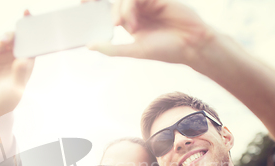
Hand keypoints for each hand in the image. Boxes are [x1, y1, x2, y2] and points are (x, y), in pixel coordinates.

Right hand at [0, 12, 34, 117]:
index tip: (27, 13)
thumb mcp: (16, 87)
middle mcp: (13, 55)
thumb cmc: (8, 99)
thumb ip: (19, 73)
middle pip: (12, 37)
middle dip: (8, 36)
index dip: (30, 26)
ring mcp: (0, 55)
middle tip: (4, 42)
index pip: (30, 41)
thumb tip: (22, 60)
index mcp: (26, 60)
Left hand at [89, 0, 214, 66]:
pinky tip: (134, 20)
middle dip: (108, 9)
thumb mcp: (135, 51)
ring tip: (130, 27)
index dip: (97, 5)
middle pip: (115, 3)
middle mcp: (138, 11)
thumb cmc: (167, 50)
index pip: (110, 10)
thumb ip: (113, 49)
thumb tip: (90, 46)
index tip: (83, 4)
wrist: (191, 45)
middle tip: (108, 19)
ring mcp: (148, 3)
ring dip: (123, 11)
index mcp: (132, 22)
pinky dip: (130, 7)